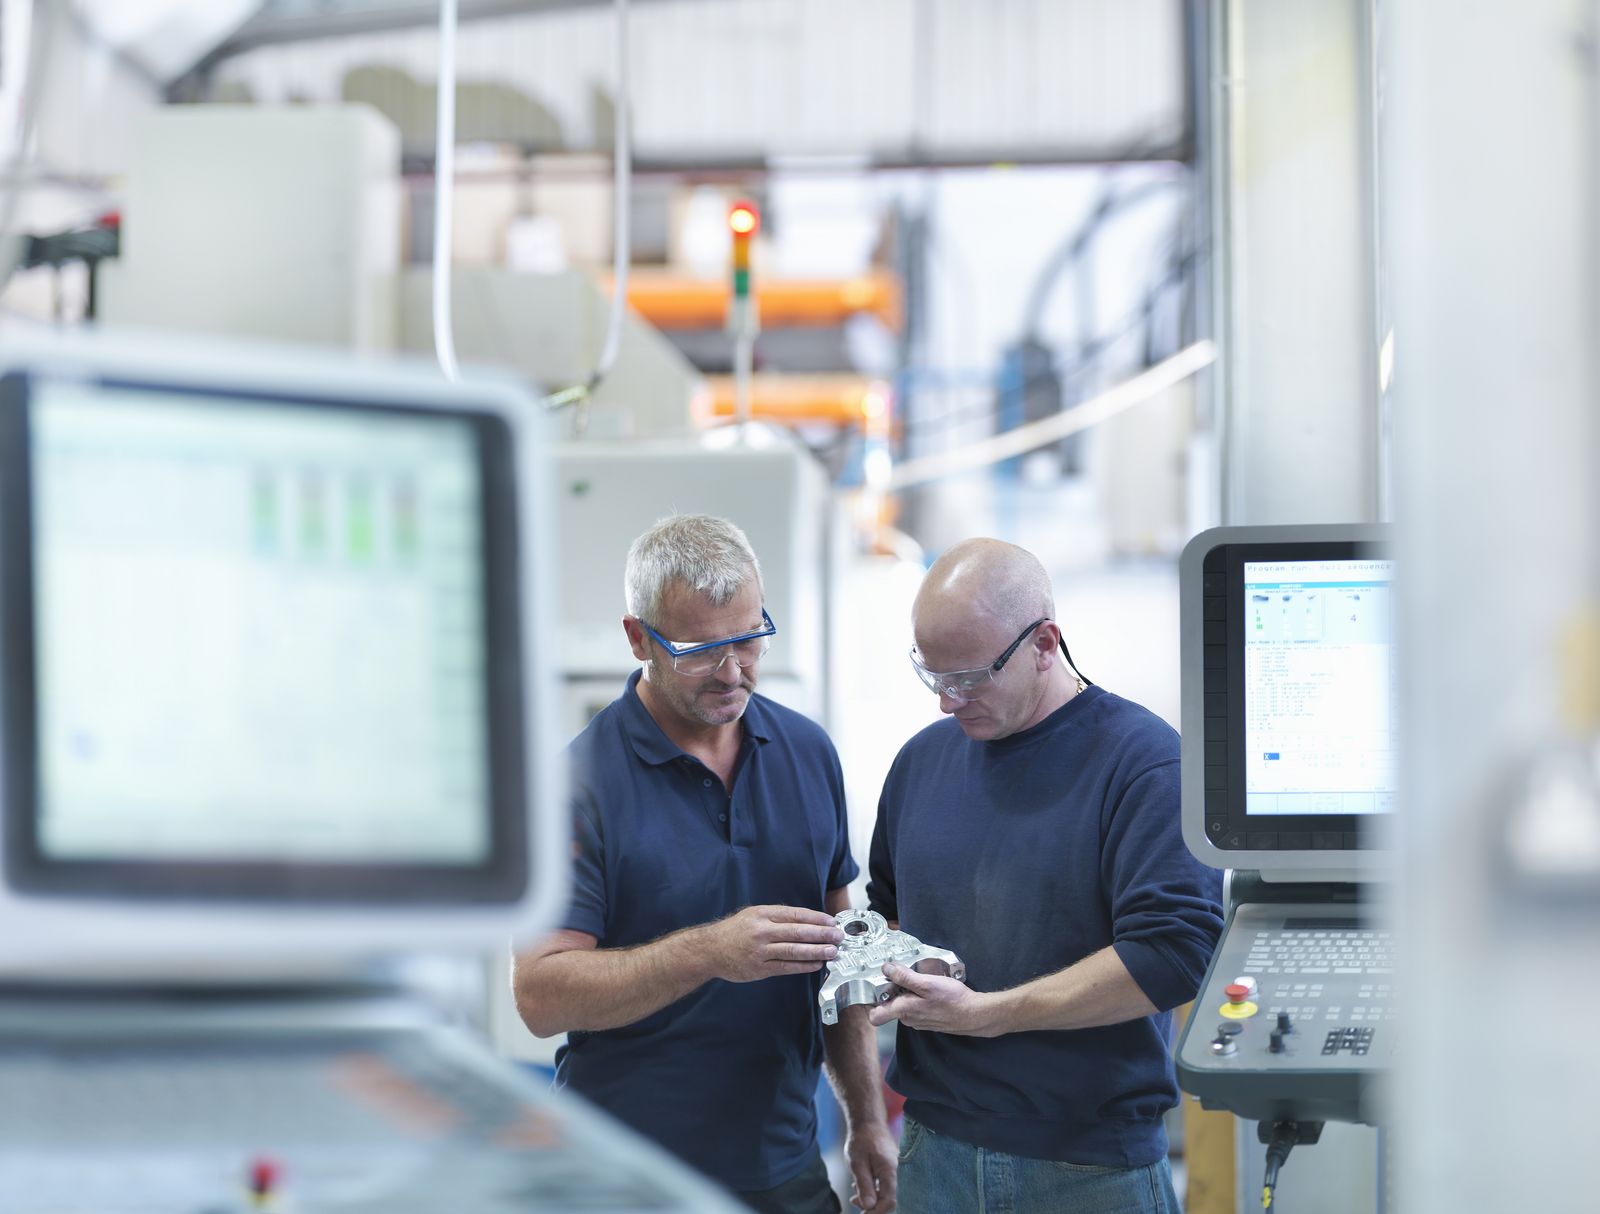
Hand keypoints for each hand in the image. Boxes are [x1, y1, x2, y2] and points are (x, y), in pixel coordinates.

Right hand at [701, 905, 842, 983]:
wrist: (710, 949)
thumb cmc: (735, 931)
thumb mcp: (754, 915)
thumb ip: (777, 917)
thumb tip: (808, 921)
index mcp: (763, 914)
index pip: (796, 915)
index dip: (816, 919)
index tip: (832, 922)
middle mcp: (762, 931)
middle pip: (798, 932)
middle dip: (822, 935)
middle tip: (838, 936)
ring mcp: (760, 950)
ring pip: (794, 951)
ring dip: (816, 951)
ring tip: (832, 952)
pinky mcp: (759, 968)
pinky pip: (786, 967)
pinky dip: (803, 966)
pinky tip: (816, 964)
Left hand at [845, 1119, 897, 1210]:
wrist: (868, 1123)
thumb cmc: (861, 1141)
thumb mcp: (857, 1164)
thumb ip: (864, 1186)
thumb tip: (869, 1207)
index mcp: (890, 1171)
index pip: (889, 1201)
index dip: (876, 1212)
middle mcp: (897, 1172)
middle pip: (889, 1199)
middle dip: (872, 1205)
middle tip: (854, 1201)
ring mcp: (895, 1171)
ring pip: (886, 1193)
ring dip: (871, 1197)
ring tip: (855, 1193)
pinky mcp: (891, 1170)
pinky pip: (885, 1186)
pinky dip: (873, 1190)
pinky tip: (861, 1186)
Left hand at [867, 963, 996, 1035]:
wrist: (975, 1015)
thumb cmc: (953, 1000)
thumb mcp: (927, 983)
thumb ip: (904, 977)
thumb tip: (887, 969)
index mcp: (904, 1011)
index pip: (875, 1016)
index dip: (871, 1001)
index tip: (875, 985)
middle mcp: (908, 1019)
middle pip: (889, 1005)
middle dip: (892, 990)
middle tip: (899, 973)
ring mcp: (918, 1021)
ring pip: (903, 1005)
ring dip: (906, 992)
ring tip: (918, 978)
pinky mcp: (927, 1019)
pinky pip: (914, 1007)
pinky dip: (917, 997)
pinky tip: (928, 988)